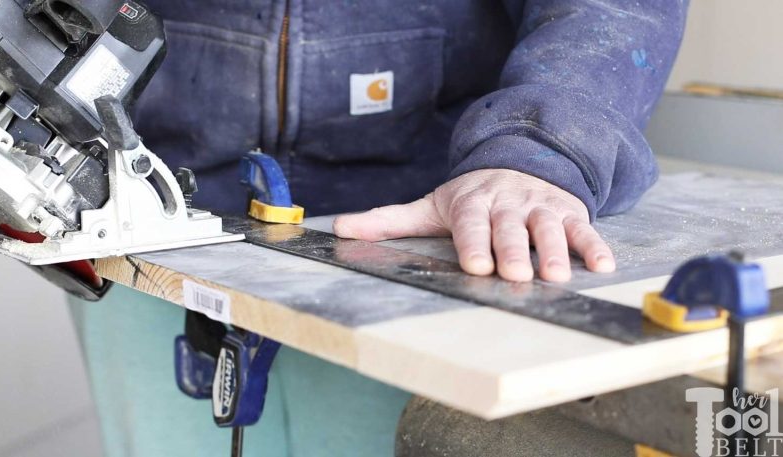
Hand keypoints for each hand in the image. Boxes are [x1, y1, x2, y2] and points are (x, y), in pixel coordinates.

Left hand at [333, 169, 615, 282]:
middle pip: (510, 227)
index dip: (474, 243)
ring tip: (555, 276)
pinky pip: (585, 228)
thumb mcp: (430, 205)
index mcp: (472, 202)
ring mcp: (540, 206)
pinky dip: (594, 246)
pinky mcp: (569, 212)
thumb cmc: (471, 196)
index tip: (475, 264)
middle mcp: (508, 202)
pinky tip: (602, 266)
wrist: (520, 161)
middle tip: (515, 273)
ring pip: (549, 228)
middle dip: (513, 249)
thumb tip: (337, 229)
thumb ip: (388, 220)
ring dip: (554, 251)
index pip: (472, 224)